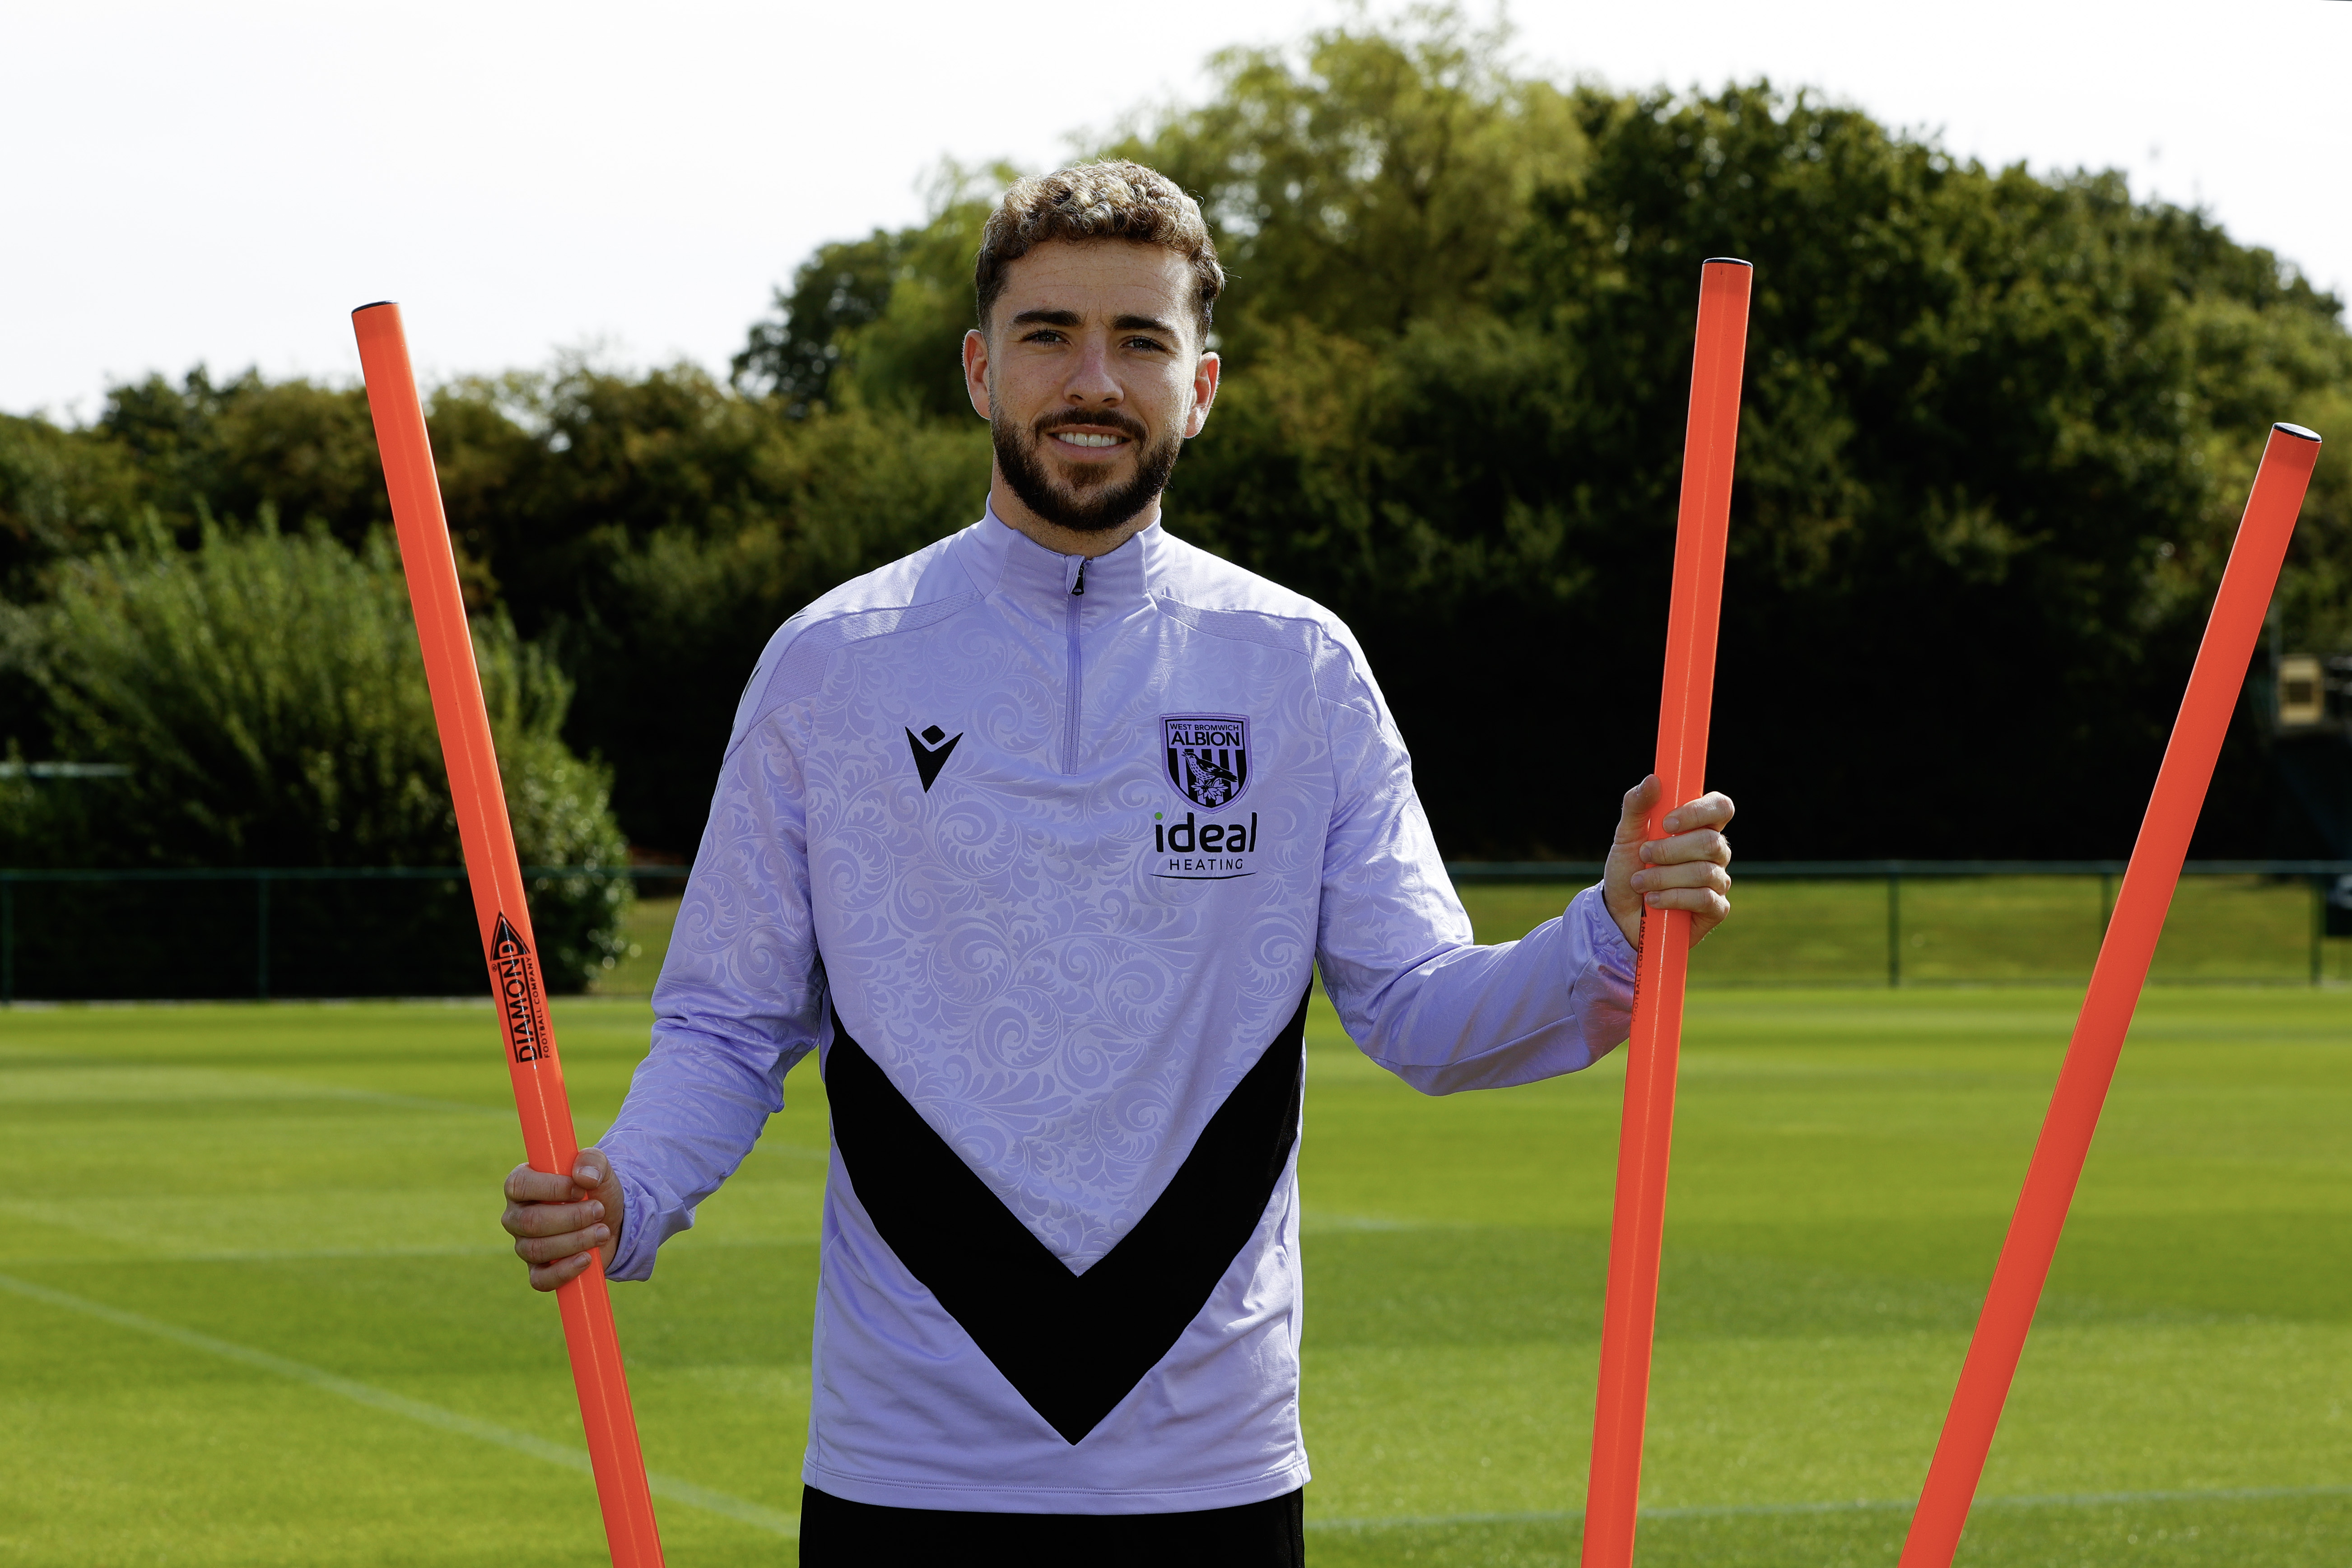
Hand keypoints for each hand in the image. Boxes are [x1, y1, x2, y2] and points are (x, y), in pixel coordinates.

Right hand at [501, 1148, 624, 1291]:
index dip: (552, 1189)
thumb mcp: (600, 1168)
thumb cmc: (596, 1190)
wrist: (611, 1221)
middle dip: (572, 1218)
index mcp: (521, 1185)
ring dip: (577, 1241)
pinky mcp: (537, 1270)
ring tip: (602, 1231)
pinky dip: (565, 1271)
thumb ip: (592, 1161)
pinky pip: (540, 1279)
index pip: (520, 1186)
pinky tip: (586, 1259)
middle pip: (531, 1222)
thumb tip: (583, 1177)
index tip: (582, 1189)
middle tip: (599, 1211)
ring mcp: (523, 1245)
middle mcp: (516, 1216)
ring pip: (538, 1249)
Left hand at [1603, 775, 1734, 950]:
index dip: (1699, 812)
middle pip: (1710, 842)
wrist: (1619, 912)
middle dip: (1669, 850)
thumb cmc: (1628, 869)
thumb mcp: (1626, 835)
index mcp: (1699, 827)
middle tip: (1644, 856)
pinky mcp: (1715, 909)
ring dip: (1664, 877)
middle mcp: (1715, 852)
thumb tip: (1653, 779)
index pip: (1721, 807)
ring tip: (1640, 883)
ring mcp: (1718, 881)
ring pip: (1704, 872)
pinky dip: (1674, 898)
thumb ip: (1637, 805)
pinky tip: (1654, 901)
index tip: (1667, 822)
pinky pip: (1706, 899)